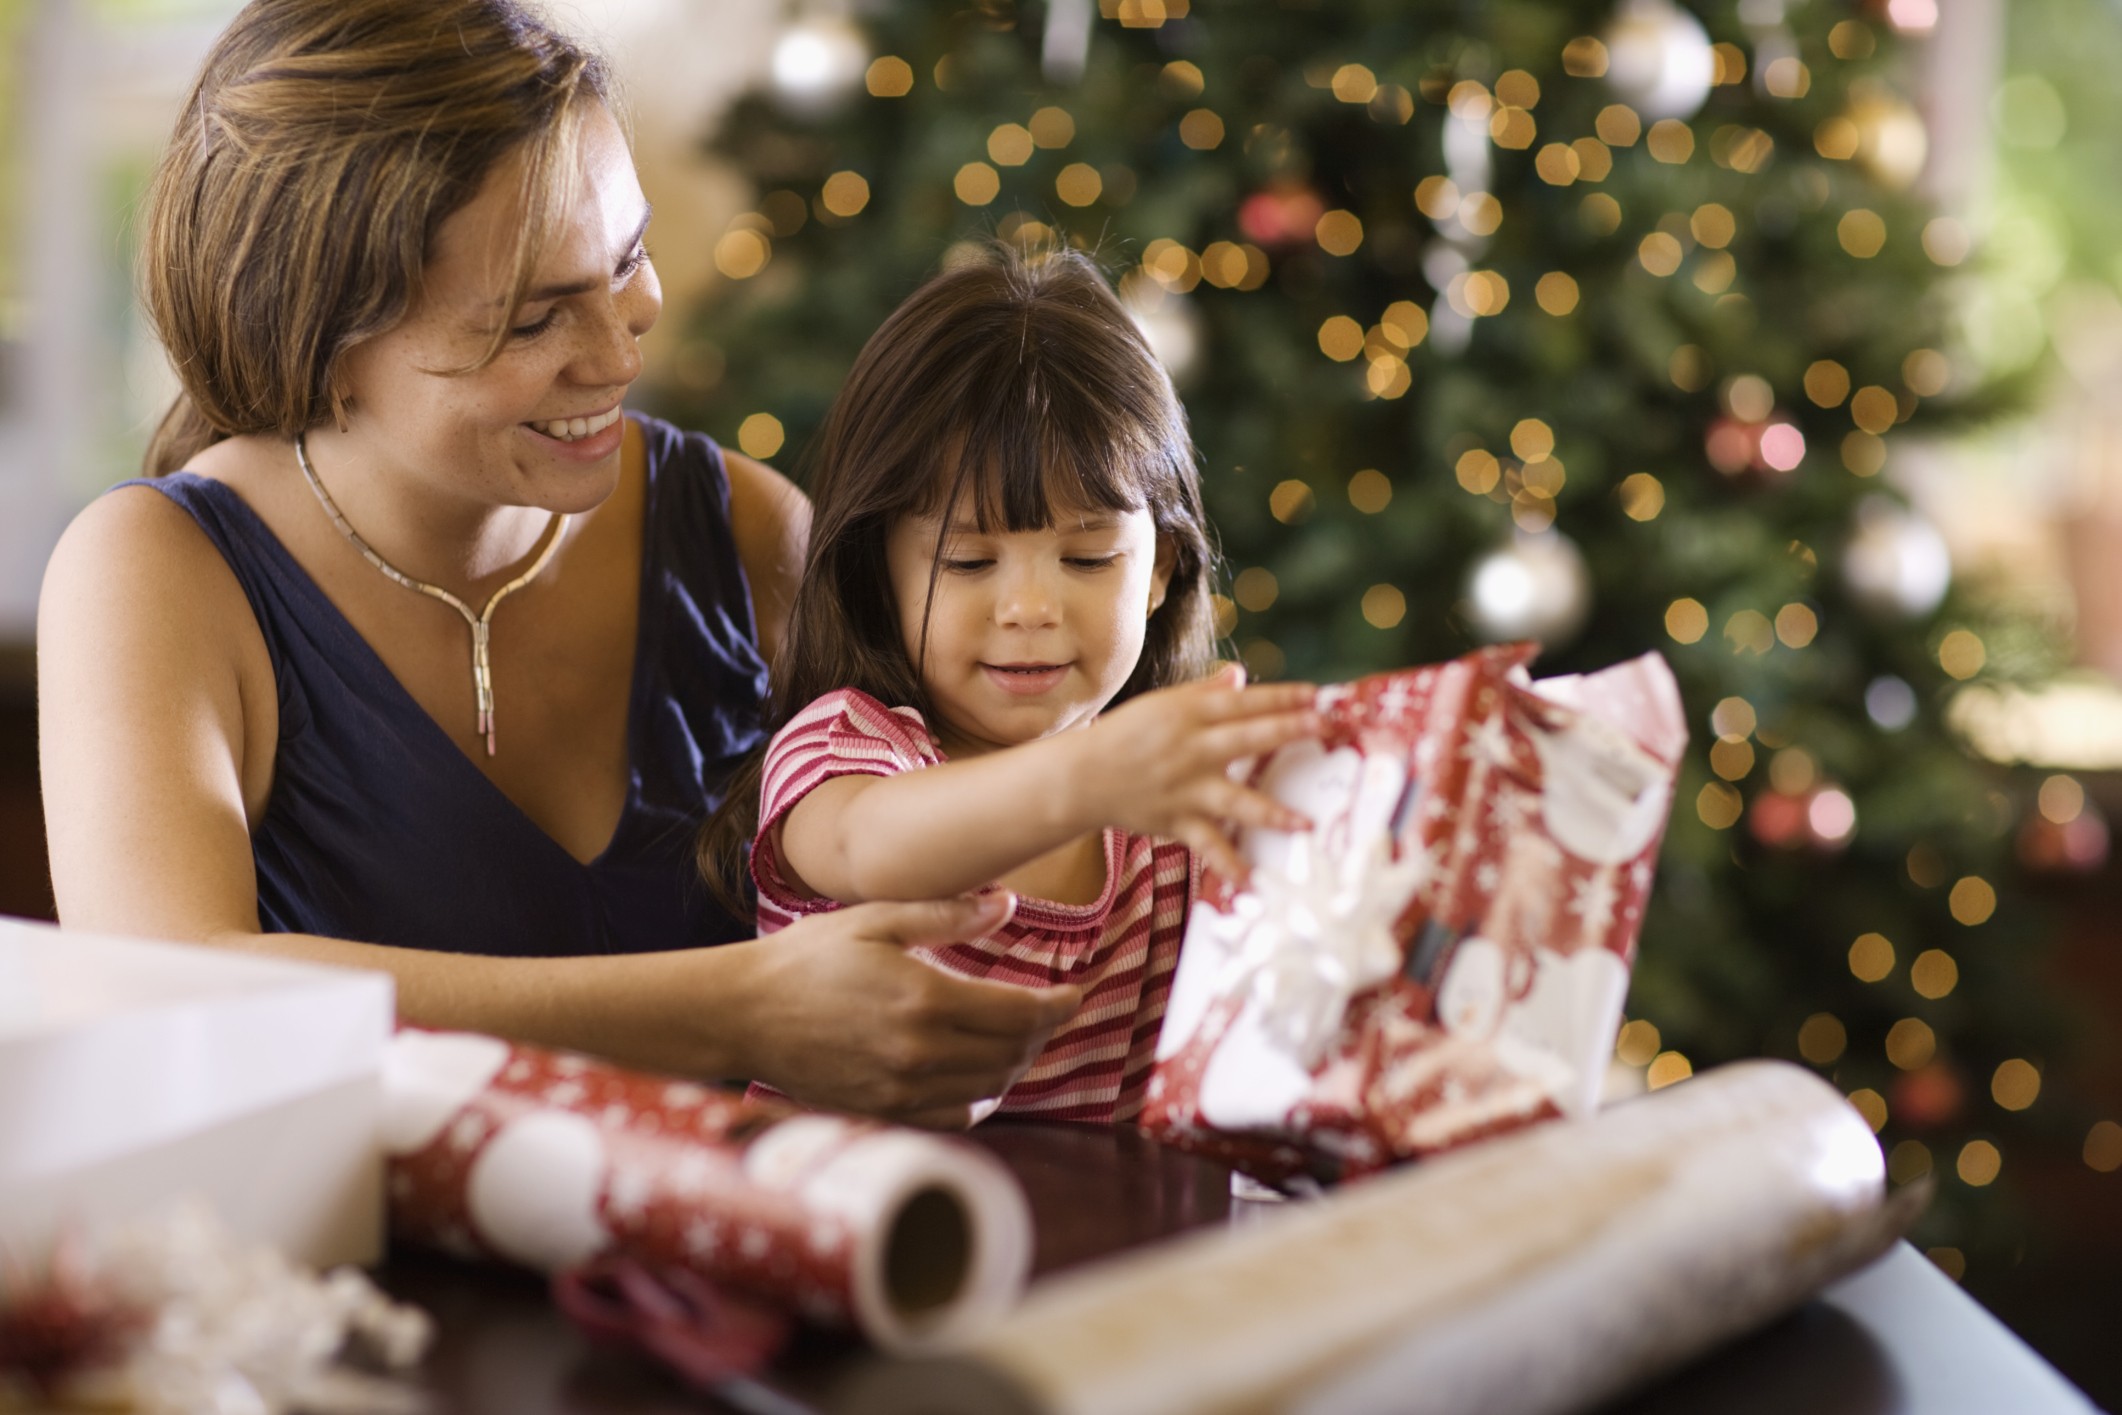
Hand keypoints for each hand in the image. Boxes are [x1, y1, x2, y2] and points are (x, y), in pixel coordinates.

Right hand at [733, 893, 1081, 1127]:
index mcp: (926, 998)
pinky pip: (956, 1116)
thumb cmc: (806, 958)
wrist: (742, 1014)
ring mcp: (904, 1088)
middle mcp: (922, 1051)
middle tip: (1050, 1011)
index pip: (1021, 1013)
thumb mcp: (876, 919)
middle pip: (1013, 1053)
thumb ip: (947, 913)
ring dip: (1016, 1063)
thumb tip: (1007, 903)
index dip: (1058, 1006)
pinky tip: (980, 1077)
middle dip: (1042, 1032)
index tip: (1073, 995)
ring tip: (1020, 1038)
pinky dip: (981, 1099)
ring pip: (990, 1087)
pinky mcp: (886, 1111)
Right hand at [1071, 664, 1318, 882]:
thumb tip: (1240, 677)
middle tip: (1324, 727)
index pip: (1242, 702)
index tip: (1316, 694)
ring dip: (1272, 812)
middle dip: (1287, 731)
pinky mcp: (1178, 821)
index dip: (1280, 697)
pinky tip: (1253, 880)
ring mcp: (1186, 789)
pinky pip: (1208, 845)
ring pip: (1235, 799)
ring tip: (1305, 822)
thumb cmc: (1126, 736)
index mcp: (1188, 715)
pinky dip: (1228, 864)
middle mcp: (1190, 750)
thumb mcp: (1163, 706)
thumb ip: (1204, 694)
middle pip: (1246, 738)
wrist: (1081, 777)